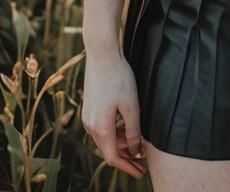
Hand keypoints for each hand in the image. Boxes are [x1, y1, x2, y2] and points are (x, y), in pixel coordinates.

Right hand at [81, 49, 147, 178]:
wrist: (102, 55)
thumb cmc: (119, 78)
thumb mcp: (131, 106)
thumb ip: (133, 131)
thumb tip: (134, 150)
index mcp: (100, 128)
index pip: (112, 157)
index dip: (127, 167)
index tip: (139, 172)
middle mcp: (90, 125)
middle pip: (108, 150)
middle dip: (125, 157)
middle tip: (141, 162)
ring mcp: (88, 116)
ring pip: (104, 139)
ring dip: (120, 144)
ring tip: (137, 144)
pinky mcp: (89, 108)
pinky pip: (101, 128)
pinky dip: (114, 133)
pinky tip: (125, 128)